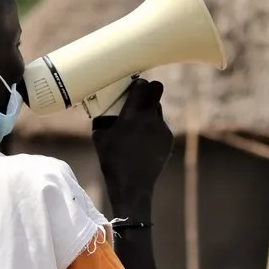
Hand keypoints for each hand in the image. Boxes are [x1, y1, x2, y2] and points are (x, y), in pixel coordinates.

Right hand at [91, 79, 173, 214]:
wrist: (131, 185)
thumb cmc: (111, 160)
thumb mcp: (100, 137)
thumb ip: (104, 119)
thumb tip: (103, 109)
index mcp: (132, 115)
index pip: (142, 85)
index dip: (138, 83)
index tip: (134, 86)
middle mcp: (150, 118)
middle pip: (157, 90)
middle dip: (150, 89)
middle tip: (142, 95)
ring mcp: (162, 129)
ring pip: (158, 109)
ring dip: (150, 111)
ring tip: (139, 124)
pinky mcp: (168, 139)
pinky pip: (161, 126)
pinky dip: (154, 128)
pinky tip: (144, 141)